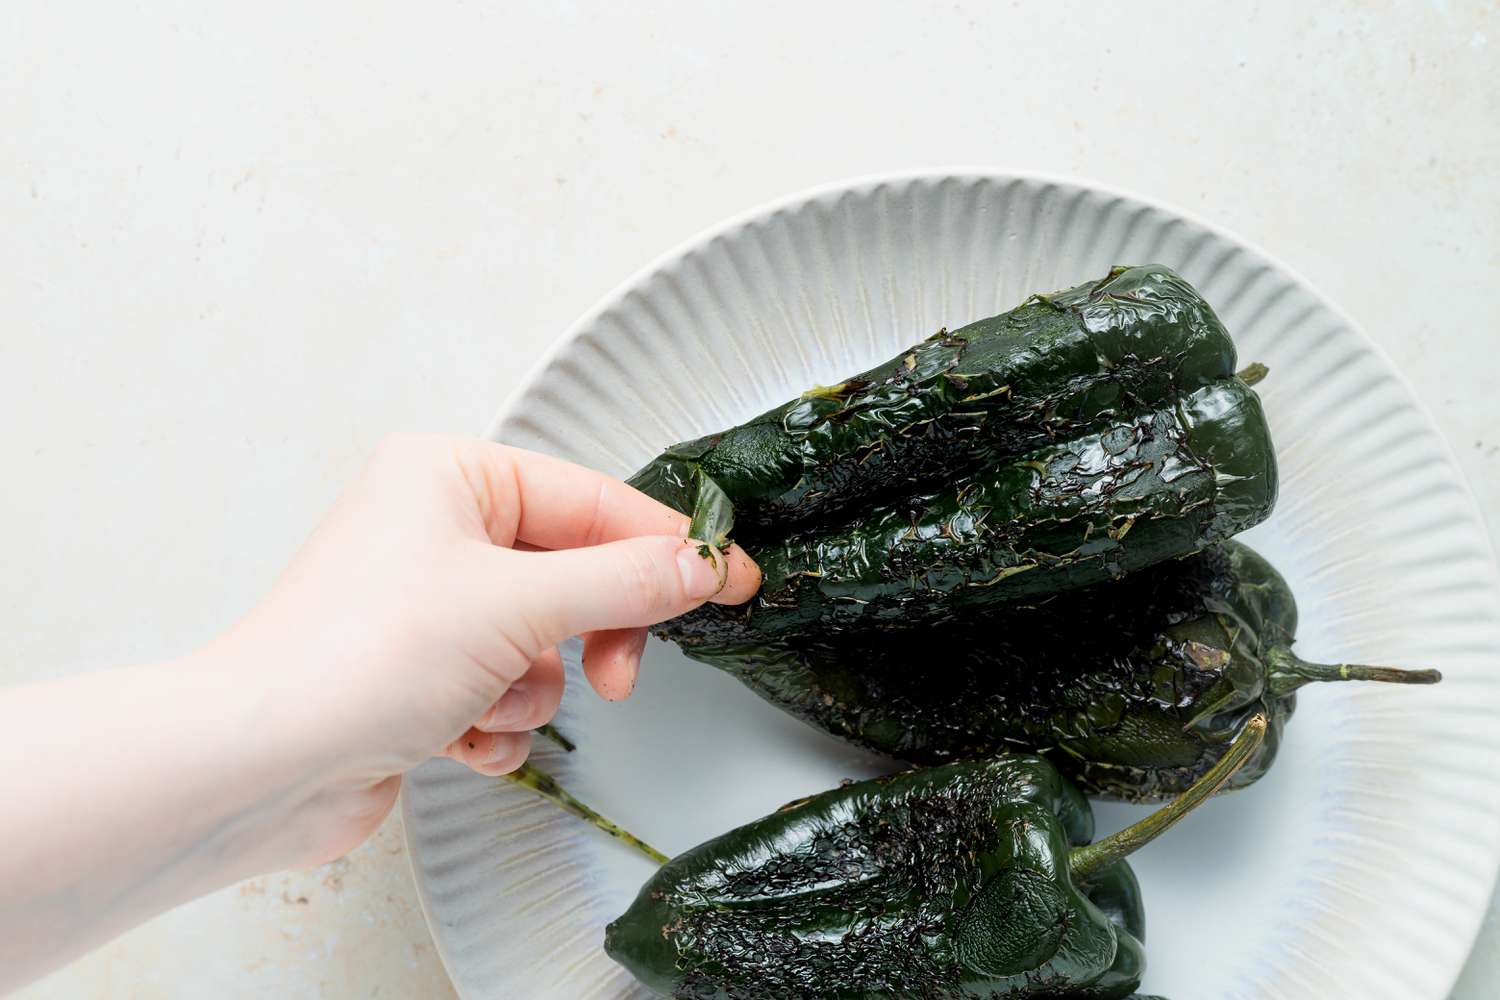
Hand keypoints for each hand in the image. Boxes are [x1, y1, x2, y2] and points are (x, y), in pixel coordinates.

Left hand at [211, 433, 759, 862]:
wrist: (257, 767)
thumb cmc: (356, 658)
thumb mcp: (517, 606)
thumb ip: (625, 582)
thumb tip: (702, 565)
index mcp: (451, 475)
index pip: (592, 500)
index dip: (667, 545)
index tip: (733, 578)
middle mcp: (438, 528)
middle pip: (574, 572)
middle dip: (590, 634)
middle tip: (614, 675)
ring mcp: (428, 601)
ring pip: (543, 641)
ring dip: (529, 689)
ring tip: (483, 705)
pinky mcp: (420, 670)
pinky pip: (505, 688)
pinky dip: (495, 722)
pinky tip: (451, 737)